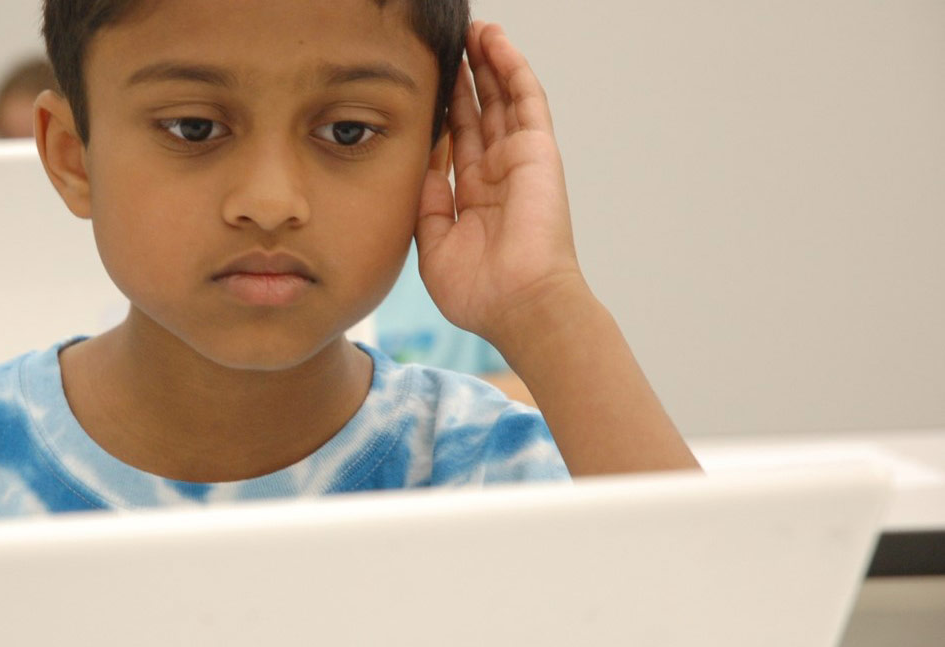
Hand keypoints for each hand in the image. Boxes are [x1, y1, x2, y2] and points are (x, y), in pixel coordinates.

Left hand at [416, 22, 583, 345]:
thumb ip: (427, 204)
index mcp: (473, 200)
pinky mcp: (537, 149)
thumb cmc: (479, 292)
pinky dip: (509, 67)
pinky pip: (524, 98)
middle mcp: (497, 176)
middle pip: (477, 114)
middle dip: (463, 80)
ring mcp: (518, 160)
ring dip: (485, 64)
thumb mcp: (434, 245)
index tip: (423, 88)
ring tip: (471, 32)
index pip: (454, 143)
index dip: (441, 114)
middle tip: (447, 48)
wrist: (518, 303)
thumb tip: (420, 167)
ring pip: (500, 98)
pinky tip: (494, 41)